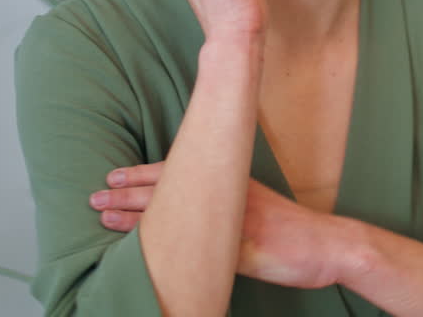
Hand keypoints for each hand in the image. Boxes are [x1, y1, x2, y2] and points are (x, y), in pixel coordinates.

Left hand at [91, 163, 349, 289]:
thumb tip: (199, 209)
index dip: (141, 175)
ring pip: (173, 214)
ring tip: (102, 214)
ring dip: (133, 214)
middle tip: (95, 194)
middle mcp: (226, 196)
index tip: (113, 175)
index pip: (178, 172)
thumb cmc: (294, 229)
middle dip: (127, 192)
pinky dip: (165, 248)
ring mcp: (231, 222)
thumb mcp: (258, 205)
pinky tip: (141, 250)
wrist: (327, 244)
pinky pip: (194, 249)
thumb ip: (229, 204)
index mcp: (230, 183)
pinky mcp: (239, 250)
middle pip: (167, 189)